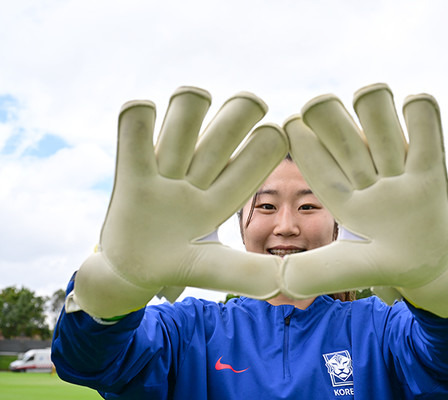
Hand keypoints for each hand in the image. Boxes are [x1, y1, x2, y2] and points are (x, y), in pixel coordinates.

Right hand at [72, 87, 286, 317]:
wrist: (129, 272)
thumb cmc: (176, 268)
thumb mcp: (212, 269)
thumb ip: (248, 272)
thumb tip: (288, 282)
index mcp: (223, 198)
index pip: (252, 164)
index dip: (265, 147)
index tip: (277, 134)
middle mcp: (198, 177)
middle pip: (224, 132)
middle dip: (240, 113)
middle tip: (254, 103)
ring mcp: (165, 171)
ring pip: (184, 119)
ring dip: (191, 107)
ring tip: (194, 100)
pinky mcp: (130, 171)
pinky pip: (133, 132)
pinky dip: (138, 117)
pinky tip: (144, 111)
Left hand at [282, 83, 447, 316]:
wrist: (430, 269)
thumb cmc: (383, 266)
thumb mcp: (346, 269)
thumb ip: (310, 273)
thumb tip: (274, 285)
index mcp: (341, 197)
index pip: (317, 165)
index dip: (304, 145)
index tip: (291, 125)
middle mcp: (365, 176)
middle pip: (344, 136)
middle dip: (329, 119)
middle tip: (319, 107)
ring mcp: (397, 170)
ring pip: (379, 124)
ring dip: (372, 107)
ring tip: (370, 98)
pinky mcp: (431, 170)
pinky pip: (427, 134)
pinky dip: (421, 114)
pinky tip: (414, 102)